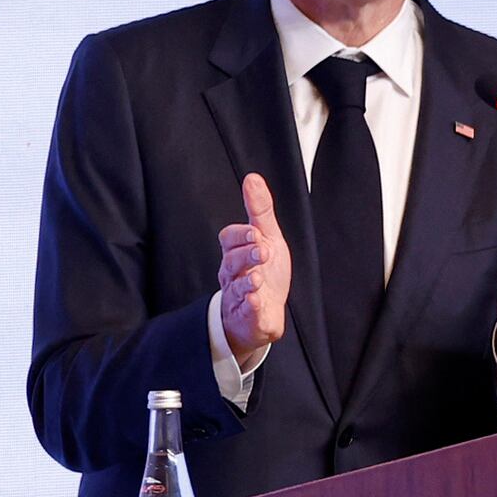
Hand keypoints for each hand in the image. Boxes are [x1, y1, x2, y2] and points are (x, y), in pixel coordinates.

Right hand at [217, 173, 292, 365]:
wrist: (264, 313)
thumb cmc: (265, 272)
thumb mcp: (268, 237)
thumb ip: (259, 210)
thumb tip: (252, 178)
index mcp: (236, 252)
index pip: (229, 238)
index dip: (241, 235)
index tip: (256, 232)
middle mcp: (233, 274)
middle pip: (230, 262)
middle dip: (245, 255)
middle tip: (263, 250)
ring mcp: (238, 296)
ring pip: (236, 287)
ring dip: (247, 281)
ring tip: (258, 278)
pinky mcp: (247, 317)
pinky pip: (244, 312)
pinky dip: (250, 306)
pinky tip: (256, 300)